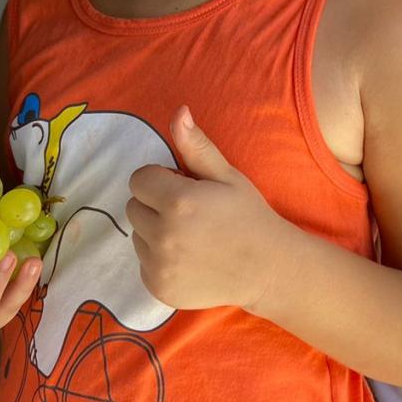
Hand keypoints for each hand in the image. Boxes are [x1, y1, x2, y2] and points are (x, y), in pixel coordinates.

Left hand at [127, 107, 290, 311]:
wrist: (267, 268)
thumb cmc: (248, 215)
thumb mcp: (226, 175)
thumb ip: (196, 146)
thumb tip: (178, 112)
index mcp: (178, 202)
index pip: (139, 179)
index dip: (160, 180)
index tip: (184, 188)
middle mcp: (163, 236)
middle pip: (134, 207)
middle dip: (155, 204)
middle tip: (188, 212)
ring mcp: (159, 266)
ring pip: (137, 235)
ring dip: (155, 231)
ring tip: (189, 235)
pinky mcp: (158, 288)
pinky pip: (143, 262)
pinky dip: (159, 258)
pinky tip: (188, 257)